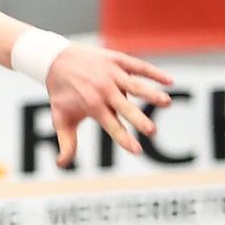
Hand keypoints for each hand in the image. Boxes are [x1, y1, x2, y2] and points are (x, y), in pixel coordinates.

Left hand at [45, 45, 173, 166]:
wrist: (54, 59)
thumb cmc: (61, 93)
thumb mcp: (61, 118)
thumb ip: (67, 143)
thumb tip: (62, 165)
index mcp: (92, 106)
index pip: (111, 126)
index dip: (124, 139)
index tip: (137, 151)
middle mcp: (103, 90)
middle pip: (124, 107)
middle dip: (138, 119)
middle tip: (152, 131)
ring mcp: (111, 74)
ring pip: (134, 85)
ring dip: (151, 93)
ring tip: (167, 103)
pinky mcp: (117, 60)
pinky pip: (138, 67)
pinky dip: (154, 73)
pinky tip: (169, 81)